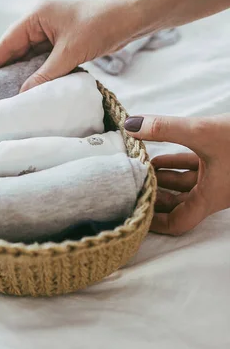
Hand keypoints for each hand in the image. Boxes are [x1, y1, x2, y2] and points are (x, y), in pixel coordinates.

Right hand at [0, 0, 137, 90]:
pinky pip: (44, 58)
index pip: (7, 42)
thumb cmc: (99, 27)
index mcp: (35, 16)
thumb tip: (23, 94)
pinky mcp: (62, 40)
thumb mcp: (69, 53)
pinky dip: (38, 71)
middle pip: (16, 49)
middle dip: (6, 69)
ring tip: (8, 93)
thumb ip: (44, 74)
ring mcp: (51, 30)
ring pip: (30, 55)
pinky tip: (32, 86)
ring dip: (23, 72)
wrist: (129, 19)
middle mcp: (39, 21)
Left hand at [124, 114, 229, 234]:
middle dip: (154, 195)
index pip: (178, 223)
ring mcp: (219, 176)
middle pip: (177, 205)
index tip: (134, 214)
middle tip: (129, 185)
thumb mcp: (203, 132)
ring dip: (162, 177)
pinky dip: (176, 163)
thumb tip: (130, 125)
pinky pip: (194, 168)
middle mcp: (214, 191)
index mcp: (210, 197)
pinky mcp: (223, 160)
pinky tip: (156, 154)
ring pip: (185, 184)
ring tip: (137, 168)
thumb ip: (165, 129)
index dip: (155, 222)